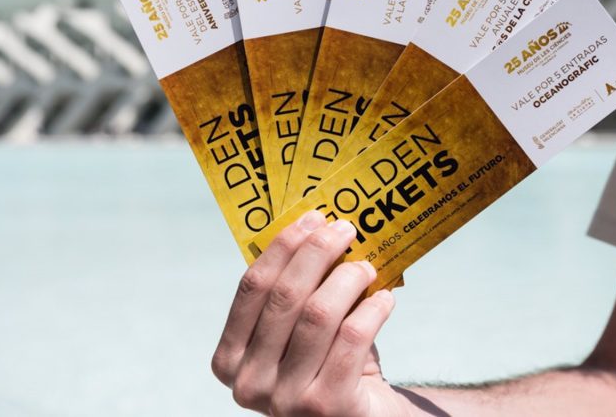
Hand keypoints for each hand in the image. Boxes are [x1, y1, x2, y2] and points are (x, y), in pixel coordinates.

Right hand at [211, 211, 410, 415]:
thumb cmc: (327, 368)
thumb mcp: (296, 335)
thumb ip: (295, 295)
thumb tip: (317, 230)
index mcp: (230, 360)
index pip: (252, 288)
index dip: (283, 246)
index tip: (313, 218)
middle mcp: (250, 383)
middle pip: (285, 296)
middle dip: (317, 252)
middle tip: (345, 228)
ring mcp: (286, 400)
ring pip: (319, 314)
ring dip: (348, 278)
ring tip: (367, 266)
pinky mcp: (326, 407)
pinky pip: (352, 337)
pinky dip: (373, 309)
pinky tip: (385, 298)